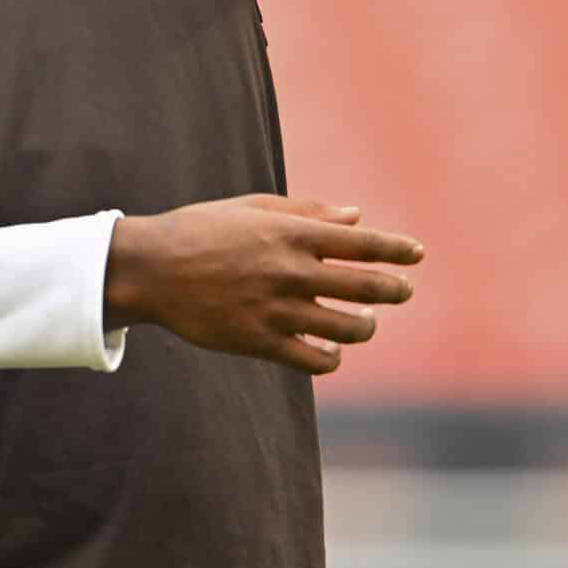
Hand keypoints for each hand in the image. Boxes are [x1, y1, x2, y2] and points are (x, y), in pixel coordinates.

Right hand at [103, 194, 423, 374]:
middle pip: (366, 286)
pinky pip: (313, 360)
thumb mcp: (252, 208)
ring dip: (365, 326)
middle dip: (393, 289)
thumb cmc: (201, 230)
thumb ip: (306, 213)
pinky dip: (331, 357)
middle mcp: (290, 272)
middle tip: (403, 291)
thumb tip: (356, 217)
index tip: (417, 255)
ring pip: (347, 328)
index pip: (362, 244)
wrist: (151, 269)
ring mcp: (276, 309)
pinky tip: (331, 351)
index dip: (396, 250)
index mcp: (291, 234)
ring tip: (364, 322)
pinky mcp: (259, 342)